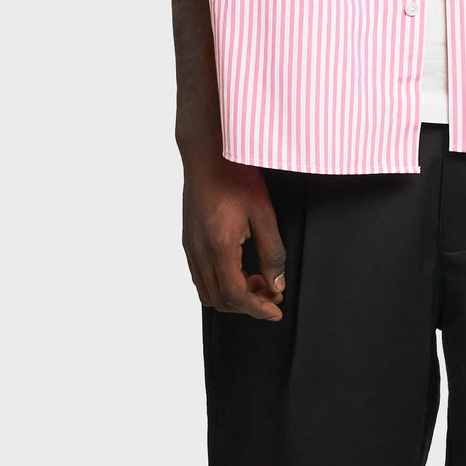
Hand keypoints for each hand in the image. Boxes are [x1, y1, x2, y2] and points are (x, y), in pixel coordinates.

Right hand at [181, 148, 286, 319]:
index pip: (235, 295)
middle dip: (248, 304)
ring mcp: (190, 247)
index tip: (275, 311)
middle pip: (220, 300)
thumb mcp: (264, 214)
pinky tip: (240, 268)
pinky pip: (200, 276)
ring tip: (257, 280)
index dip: (257, 309)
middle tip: (272, 293)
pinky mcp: (188, 241)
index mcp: (219, 246)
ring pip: (208, 292)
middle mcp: (199, 251)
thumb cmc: (235, 177)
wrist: (208, 154)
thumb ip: (272, 252)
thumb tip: (277, 284)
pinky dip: (221, 282)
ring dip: (233, 295)